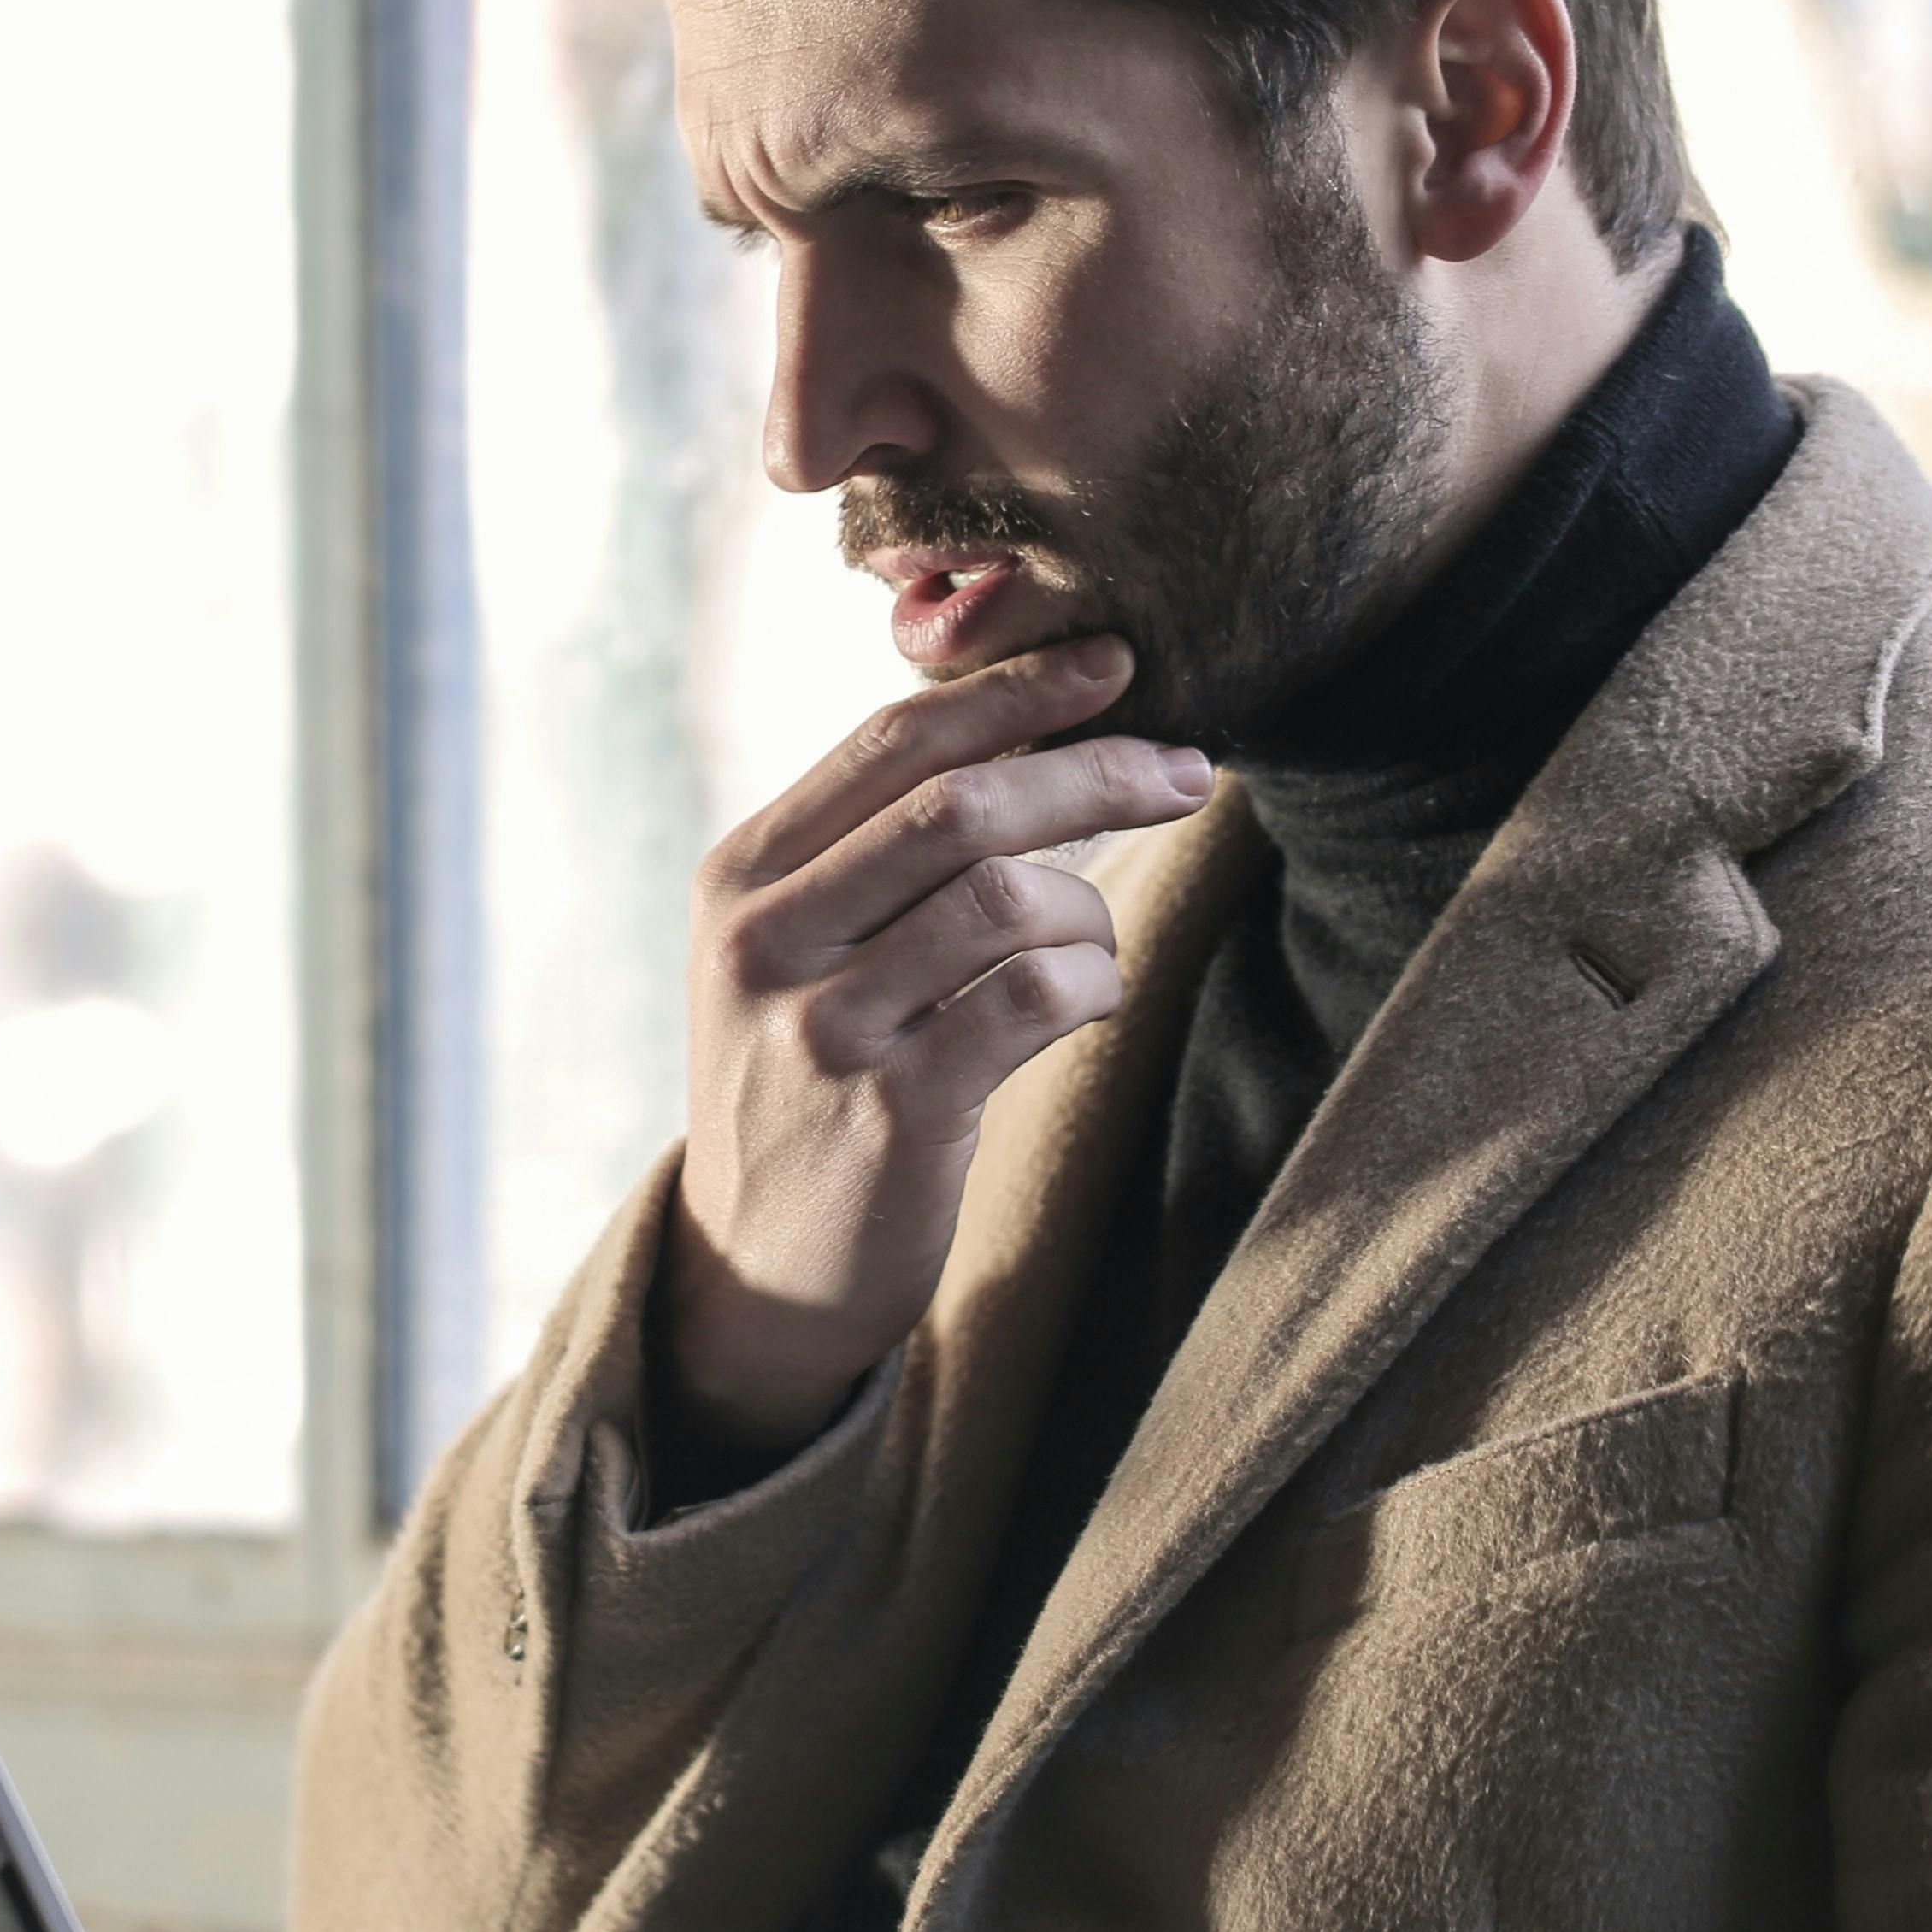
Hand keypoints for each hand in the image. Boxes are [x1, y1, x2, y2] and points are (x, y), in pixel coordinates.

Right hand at [657, 637, 1212, 1470]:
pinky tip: (1088, 1002)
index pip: (892, 744)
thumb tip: (1028, 733)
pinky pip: (1033, 1001)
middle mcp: (768, 940)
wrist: (757, 1268)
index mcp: (744, 876)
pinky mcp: (890, 1113)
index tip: (1114, 663)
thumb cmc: (810, 1083)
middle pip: (960, 806)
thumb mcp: (794, 953)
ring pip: (1007, 899)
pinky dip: (1091, 985)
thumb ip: (871, 852)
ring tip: (1097, 947)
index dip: (1014, 691)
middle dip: (1093, 771)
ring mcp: (822, 1028)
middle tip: (1187, 772)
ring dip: (1091, 909)